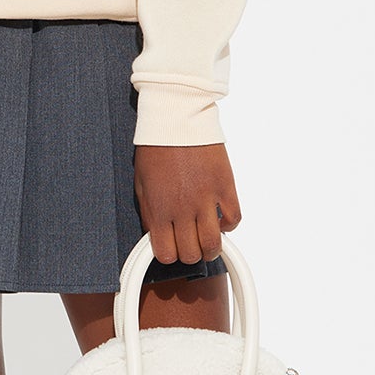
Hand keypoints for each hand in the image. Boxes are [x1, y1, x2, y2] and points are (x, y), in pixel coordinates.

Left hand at [133, 142, 241, 265]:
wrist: (176, 119)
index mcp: (158, 210)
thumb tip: (157, 235)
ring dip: (211, 249)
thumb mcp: (141, 185)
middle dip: (190, 254)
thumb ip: (149, 214)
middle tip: (191, 245)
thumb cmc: (155, 149)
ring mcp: (206, 199)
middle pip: (191, 253)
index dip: (170, 255)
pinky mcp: (225, 186)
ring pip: (213, 243)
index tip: (172, 249)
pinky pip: (233, 219)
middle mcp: (182, 209)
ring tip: (208, 243)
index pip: (166, 254)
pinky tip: (221, 220)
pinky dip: (228, 225)